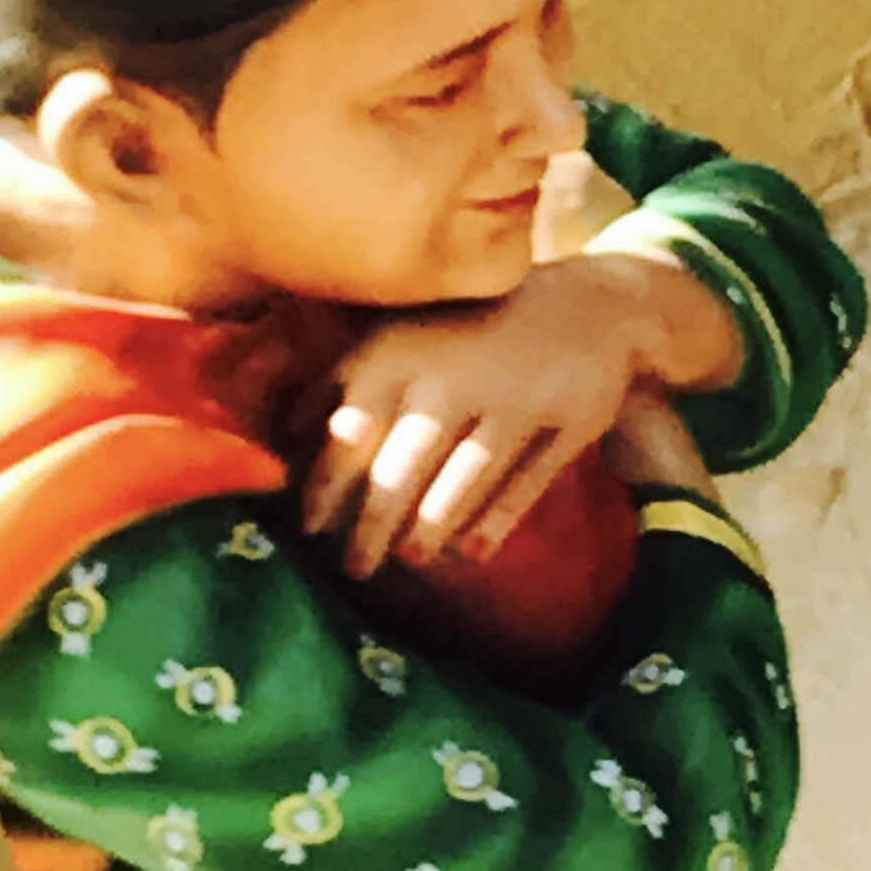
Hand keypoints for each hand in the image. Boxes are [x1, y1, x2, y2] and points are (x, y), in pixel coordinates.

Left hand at [304, 250, 723, 577]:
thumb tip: (280, 437)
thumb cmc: (471, 331)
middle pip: (401, 468)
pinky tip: (472, 553)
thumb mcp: (403, 335)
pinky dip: (498, 520)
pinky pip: (528, 481)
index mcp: (401, 352)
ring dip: (431, 527)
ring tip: (409, 558)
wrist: (590, 302)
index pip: (347, 433)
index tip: (309, 527)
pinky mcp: (570, 420)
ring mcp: (517, 397)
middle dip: (372, 527)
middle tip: (355, 568)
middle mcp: (454, 375)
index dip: (323, 488)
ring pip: (464, 477)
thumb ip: (343, 382)